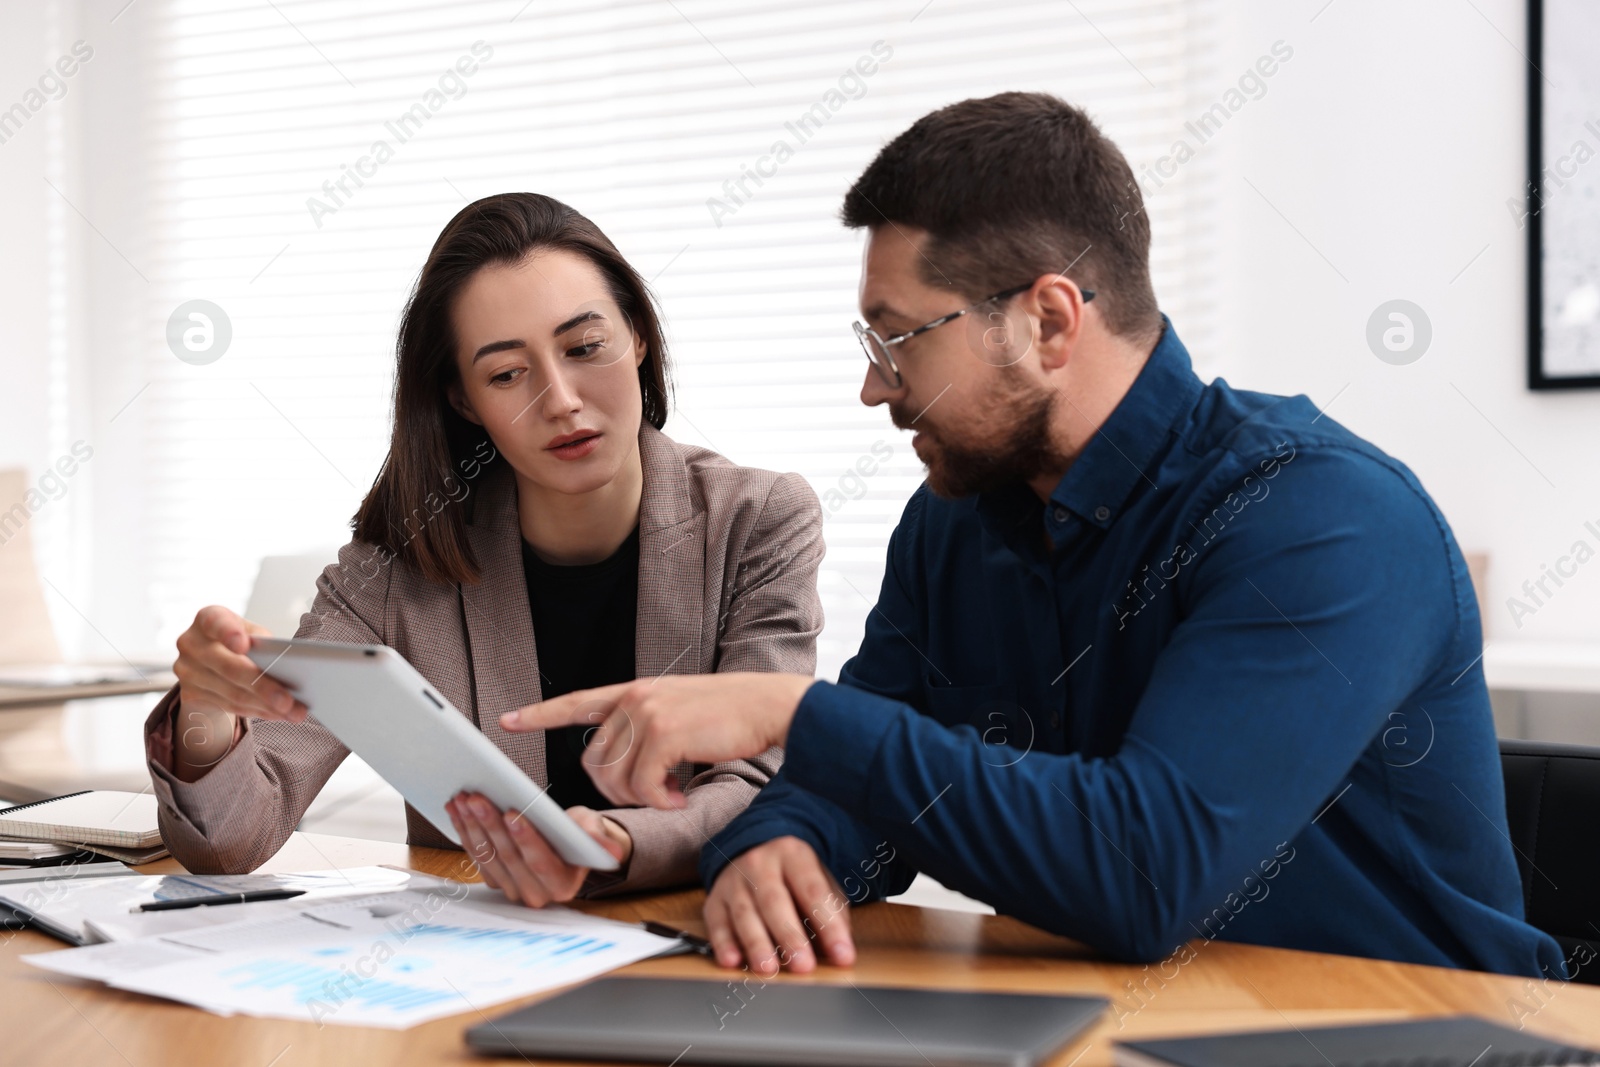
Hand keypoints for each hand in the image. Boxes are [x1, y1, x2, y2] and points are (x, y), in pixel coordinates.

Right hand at [173, 605, 306, 722]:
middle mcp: (191, 644)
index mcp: (208, 618)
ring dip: (266, 707)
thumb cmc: (238, 637)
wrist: (210, 654)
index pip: (216, 623)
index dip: (229, 634)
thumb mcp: (249, 630)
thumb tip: (285, 667)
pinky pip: (230, 707)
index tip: (243, 645)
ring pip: (232, 694)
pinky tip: (277, 714)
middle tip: (289, 702)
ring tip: (293, 712)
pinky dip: (257, 712)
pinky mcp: (190, 694)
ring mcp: (187, 671)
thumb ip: (262, 641)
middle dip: (263, 687)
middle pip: (230, 669)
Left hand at [446, 793, 630, 906]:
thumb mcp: (593, 828)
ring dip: (472, 826)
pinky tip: (456, 810)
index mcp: (562, 886)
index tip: (512, 812)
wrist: (568, 843)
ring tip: (464, 799)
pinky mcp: (493, 879)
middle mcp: (535, 894)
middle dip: (490, 825)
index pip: (541, 862)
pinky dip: (464, 831)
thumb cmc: (581, 833)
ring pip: (488, 856)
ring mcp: (511, 889)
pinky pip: (475, 855)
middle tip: (477, 798)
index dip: (526, 838)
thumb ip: (598, 837)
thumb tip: (613, 849)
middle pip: (509, 858)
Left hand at [499, 673, 813, 808]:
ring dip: (642, 799)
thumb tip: (623, 768)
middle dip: (615, 791)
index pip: (578, 701)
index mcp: (635, 691)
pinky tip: (681, 798)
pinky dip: (661, 802)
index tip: (509, 719)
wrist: (769, 706)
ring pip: (616, 777)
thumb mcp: (679, 712)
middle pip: (594, 761)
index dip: (541, 714)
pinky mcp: (665, 733)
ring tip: (672, 795)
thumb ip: (646, 728)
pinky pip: (643, 786)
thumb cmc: (731, 715)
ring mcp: (648, 713)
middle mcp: (635, 698)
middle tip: (651, 797)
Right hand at [704, 836, 854, 976]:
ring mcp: (733, 881)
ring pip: (744, 913)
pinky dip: (723, 944)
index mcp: (793, 854)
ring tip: (768, 969)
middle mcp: (760, 863)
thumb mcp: (820, 881)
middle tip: (803, 966)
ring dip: (757, 943)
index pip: (813, 891)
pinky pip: (717, 923)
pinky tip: (732, 961)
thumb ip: (833, 912)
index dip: (829, 925)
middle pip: (774, 901)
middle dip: (789, 936)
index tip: (843, 955)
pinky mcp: (714, 900)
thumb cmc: (793, 876)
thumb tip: (840, 949)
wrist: (752, 850)